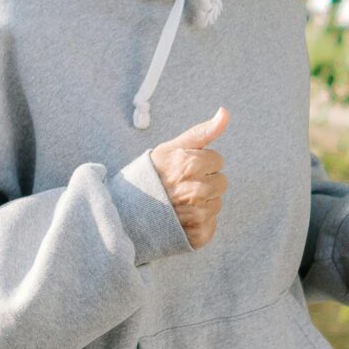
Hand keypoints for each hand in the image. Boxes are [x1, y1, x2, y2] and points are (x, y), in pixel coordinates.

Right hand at [149, 106, 229, 248]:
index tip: (183, 170)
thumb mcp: (171, 148)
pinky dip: (199, 223)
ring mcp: (195, 216)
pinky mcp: (197, 236)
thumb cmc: (149, 177)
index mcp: (188, 165)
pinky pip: (212, 225)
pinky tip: (181, 220)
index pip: (217, 160)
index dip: (201, 163)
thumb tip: (225, 112)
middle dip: (205, 182)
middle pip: (221, 182)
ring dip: (203, 203)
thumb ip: (201, 132)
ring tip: (178, 204)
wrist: (124, 213)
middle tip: (181, 187)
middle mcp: (193, 191)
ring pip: (217, 203)